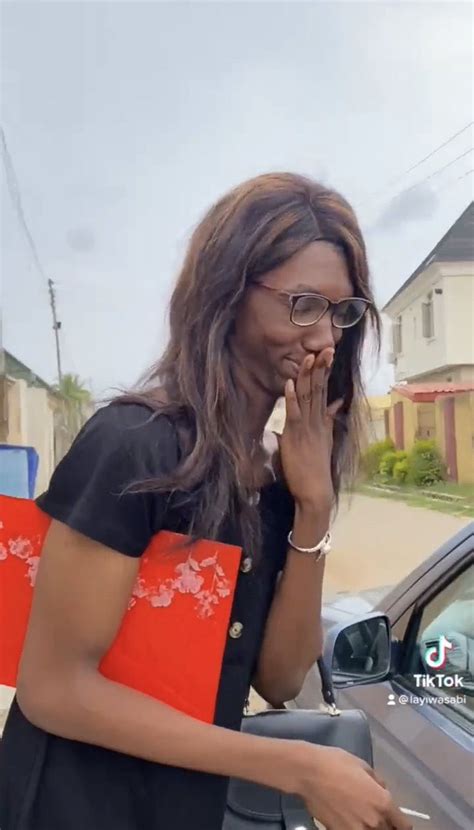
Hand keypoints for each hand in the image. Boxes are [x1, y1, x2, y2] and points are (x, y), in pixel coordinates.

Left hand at [279, 349, 342, 512]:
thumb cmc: (315, 468)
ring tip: (308, 356)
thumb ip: (329, 420)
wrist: (316, 490)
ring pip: (308, 397)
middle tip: (326, 347)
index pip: (323, 391)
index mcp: (321, 421)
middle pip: (319, 389)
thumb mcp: (325, 439)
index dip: (324, 372)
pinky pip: (294, 413)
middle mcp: (317, 421)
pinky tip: (290, 382)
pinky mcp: (297, 436)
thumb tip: (335, 404)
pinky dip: (292, 397)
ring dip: (307, 376)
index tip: (327, 353)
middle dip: (321, 367)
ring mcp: (307, 428)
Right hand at [293, 743, 411, 829]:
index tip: (396, 820)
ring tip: (360, 817)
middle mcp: (374, 821)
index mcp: (383, 802)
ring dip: (370, 827)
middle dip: (386, 825)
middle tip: (374, 814)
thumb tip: (381, 790)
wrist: (308, 772)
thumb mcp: (362, 765)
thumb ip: (377, 782)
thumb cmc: (336, 763)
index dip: (401, 824)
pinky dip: (354, 828)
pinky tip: (347, 819)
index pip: (403, 826)